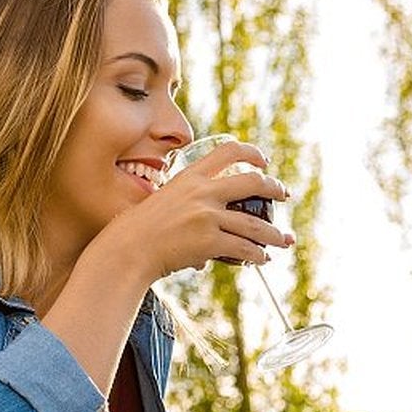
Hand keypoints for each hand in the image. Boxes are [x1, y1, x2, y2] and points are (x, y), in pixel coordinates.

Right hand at [114, 140, 295, 280]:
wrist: (127, 250)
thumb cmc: (138, 230)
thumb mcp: (162, 202)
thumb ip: (185, 207)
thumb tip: (202, 232)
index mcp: (190, 177)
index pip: (228, 152)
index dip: (251, 153)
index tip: (263, 161)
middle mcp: (202, 192)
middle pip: (253, 182)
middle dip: (274, 188)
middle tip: (284, 194)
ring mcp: (207, 216)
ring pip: (255, 224)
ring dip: (274, 234)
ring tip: (283, 240)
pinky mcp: (210, 241)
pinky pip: (244, 249)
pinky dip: (257, 256)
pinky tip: (262, 259)